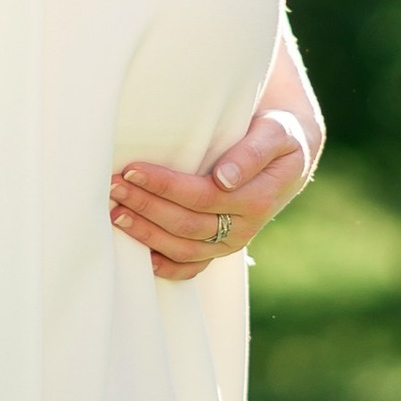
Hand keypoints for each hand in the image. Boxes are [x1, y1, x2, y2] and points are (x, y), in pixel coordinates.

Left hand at [110, 109, 314, 279]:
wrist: (287, 157)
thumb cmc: (277, 137)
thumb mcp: (276, 134)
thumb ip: (252, 153)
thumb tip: (224, 178)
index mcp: (257, 199)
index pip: (202, 196)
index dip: (165, 186)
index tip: (133, 169)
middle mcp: (244, 228)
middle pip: (186, 224)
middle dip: (146, 206)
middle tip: (113, 187)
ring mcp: (230, 242)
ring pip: (183, 249)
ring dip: (146, 233)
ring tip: (115, 213)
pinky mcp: (219, 248)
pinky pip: (191, 267)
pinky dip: (164, 266)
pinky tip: (139, 255)